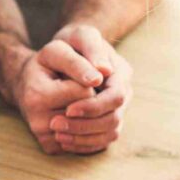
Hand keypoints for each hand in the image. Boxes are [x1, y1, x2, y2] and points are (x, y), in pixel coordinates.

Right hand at [11, 48, 96, 153]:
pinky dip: (89, 130)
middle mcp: (38, 122)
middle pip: (88, 113)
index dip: (90, 81)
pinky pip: (84, 143)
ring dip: (92, 114)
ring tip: (79, 99)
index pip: (86, 93)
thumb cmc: (44, 64)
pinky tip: (79, 115)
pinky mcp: (50, 147)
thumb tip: (102, 75)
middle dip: (92, 99)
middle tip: (79, 87)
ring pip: (89, 130)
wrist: (24, 84)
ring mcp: (44, 137)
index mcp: (38, 96)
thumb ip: (77, 62)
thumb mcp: (56, 52)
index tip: (80, 74)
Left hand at [49, 25, 132, 153]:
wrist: (68, 50)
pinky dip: (84, 144)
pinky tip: (63, 140)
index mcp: (121, 73)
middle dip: (85, 126)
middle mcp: (123, 93)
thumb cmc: (72, 41)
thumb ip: (92, 47)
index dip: (93, 106)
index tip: (68, 109)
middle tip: (55, 125)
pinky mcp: (105, 121)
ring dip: (83, 138)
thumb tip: (103, 71)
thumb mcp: (79, 35)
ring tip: (57, 135)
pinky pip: (102, 140)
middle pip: (113, 119)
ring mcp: (116, 108)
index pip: (115, 97)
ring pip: (109, 133)